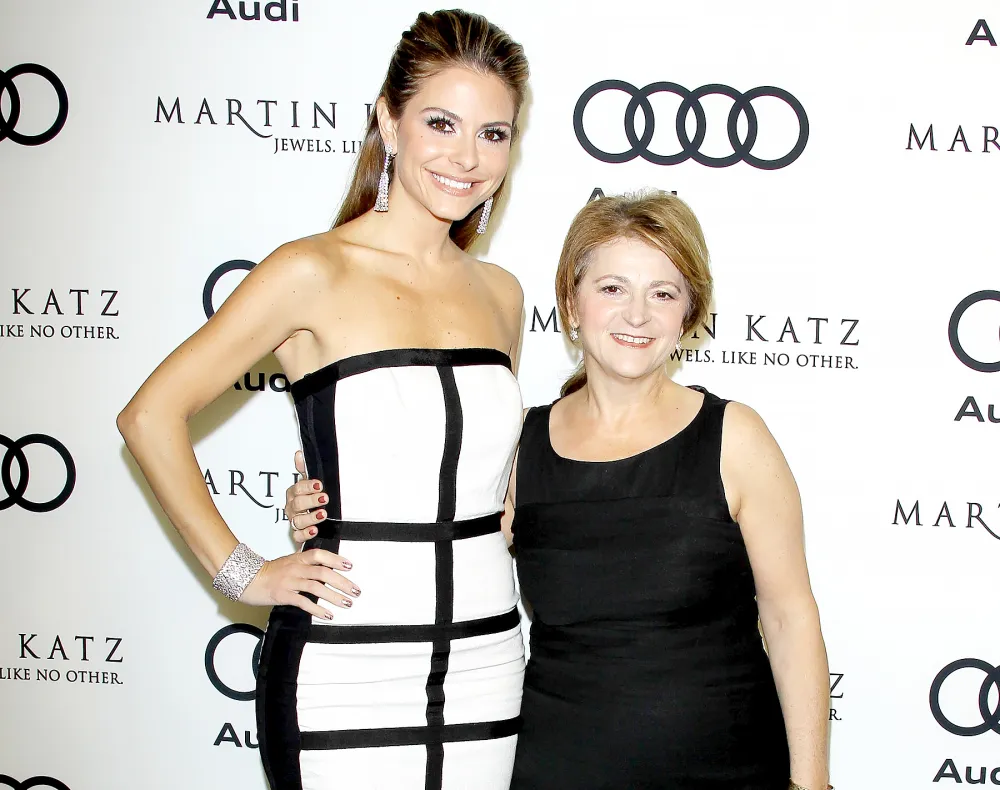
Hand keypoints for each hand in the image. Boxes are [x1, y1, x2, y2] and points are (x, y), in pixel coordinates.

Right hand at [240, 547, 358, 618]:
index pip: (320, 555)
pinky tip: (328, 615)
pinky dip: (317, 609)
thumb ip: (306, 564)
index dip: (336, 559)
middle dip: (342, 582)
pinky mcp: (283, 595)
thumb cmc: (270, 572)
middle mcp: (296, 568)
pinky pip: (303, 602)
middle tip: (355, 591)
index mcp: (298, 559)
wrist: (248, 580)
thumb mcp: (289, 562)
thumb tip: (327, 568)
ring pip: (316, 587)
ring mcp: (289, 582)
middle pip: (323, 573)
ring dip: (334, 596)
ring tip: (346, 603)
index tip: (350, 566)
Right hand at [284, 450, 327, 543]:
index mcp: (295, 494)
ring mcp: (295, 521)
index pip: (298, 488)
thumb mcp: (310, 484)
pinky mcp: (298, 535)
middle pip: (297, 504)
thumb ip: (304, 469)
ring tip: (323, 514)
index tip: (319, 485)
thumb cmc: (312, 500)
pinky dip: (306, 534)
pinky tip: (314, 530)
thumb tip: (298, 453)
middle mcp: (292, 508)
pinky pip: (298, 536)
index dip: (308, 486)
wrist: (317, 521)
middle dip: (311, 501)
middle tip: (324, 498)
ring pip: (298, 520)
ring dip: (311, 517)